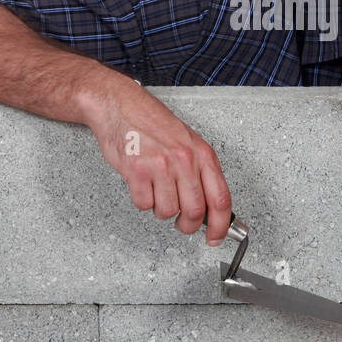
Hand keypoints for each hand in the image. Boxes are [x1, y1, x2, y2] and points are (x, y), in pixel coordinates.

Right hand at [86, 73, 233, 244]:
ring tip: (157, 190)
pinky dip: (142, 200)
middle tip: (181, 223)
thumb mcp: (187, 142)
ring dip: (161, 209)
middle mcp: (184, 160)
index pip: (221, 198)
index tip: (215, 237)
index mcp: (202, 153)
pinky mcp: (137, 170)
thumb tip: (211, 206)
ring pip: (167, 211)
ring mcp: (160, 165)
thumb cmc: (152, 122)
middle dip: (187, 225)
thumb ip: (200, 171)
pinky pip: (143, 204)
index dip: (221, 225)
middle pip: (194, 212)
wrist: (120, 104)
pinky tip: (142, 183)